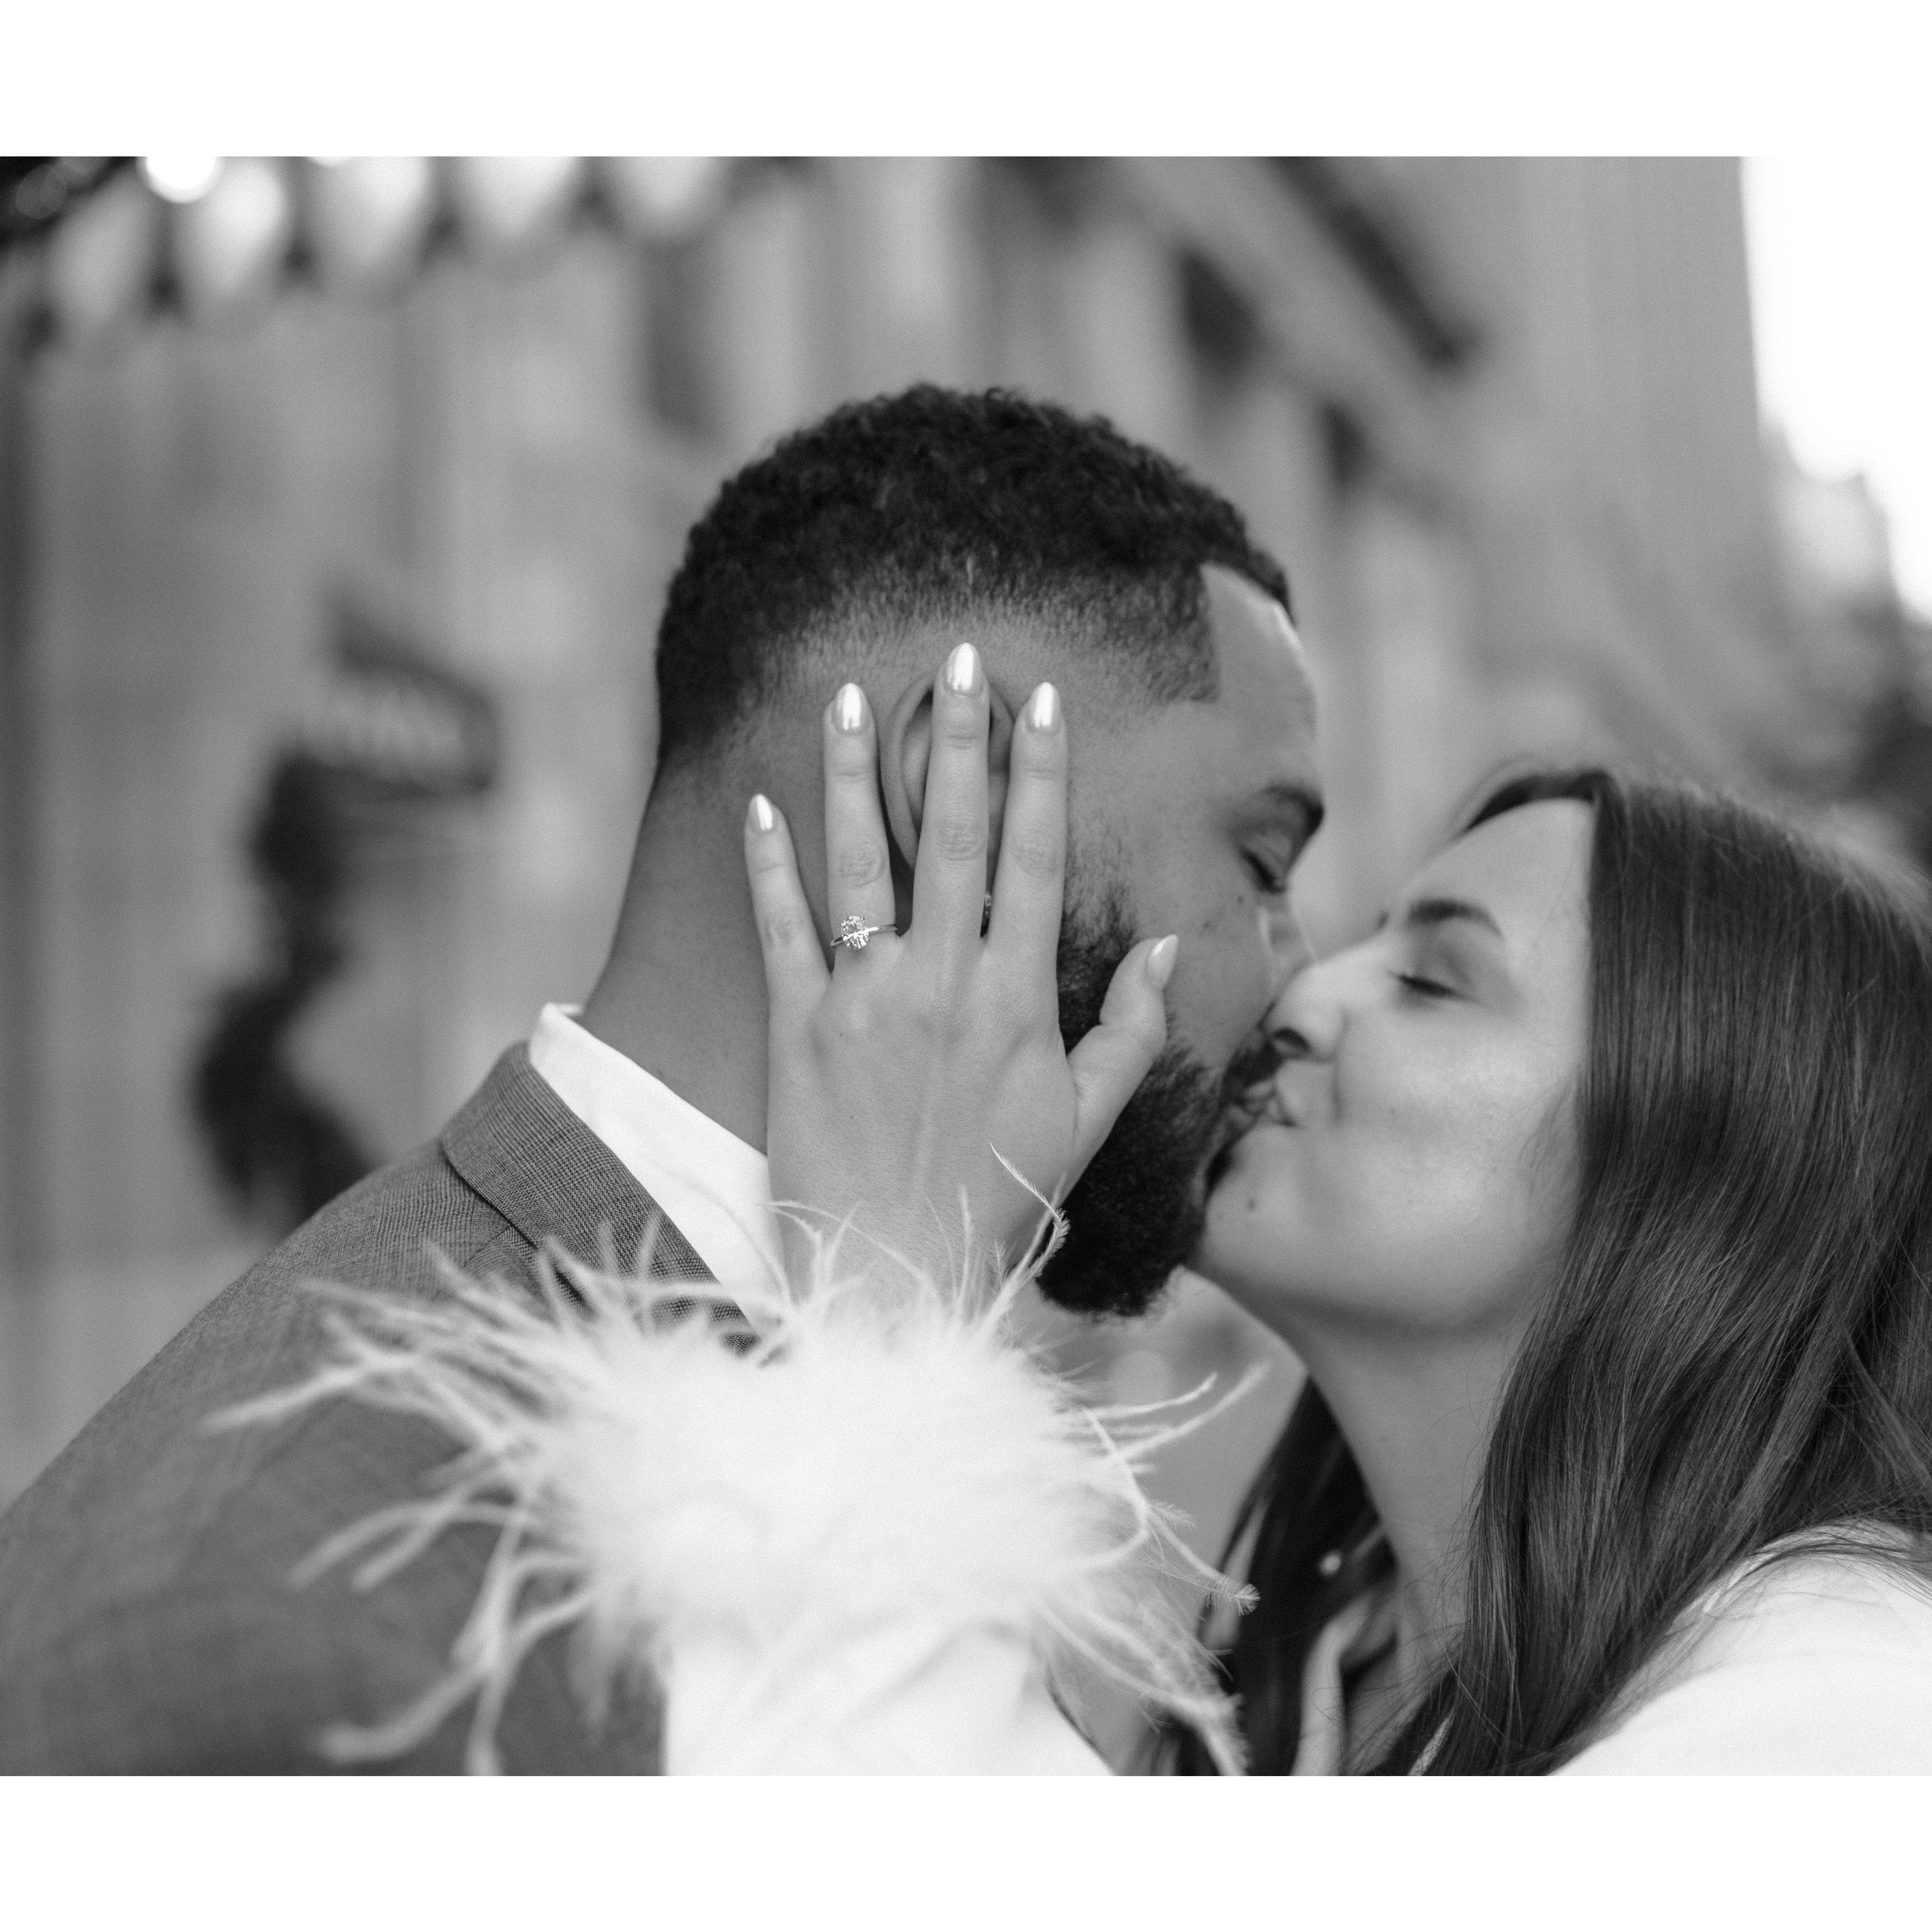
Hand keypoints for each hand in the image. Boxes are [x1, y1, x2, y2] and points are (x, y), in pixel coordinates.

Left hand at [744, 641, 1177, 1304]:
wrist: (894, 1275)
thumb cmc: (998, 1200)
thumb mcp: (1086, 1119)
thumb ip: (1133, 1028)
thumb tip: (1170, 945)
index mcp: (1018, 999)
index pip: (1036, 859)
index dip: (1038, 773)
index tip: (1042, 699)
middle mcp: (944, 984)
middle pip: (952, 837)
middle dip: (958, 738)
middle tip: (959, 656)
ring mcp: (866, 1002)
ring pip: (860, 863)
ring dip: (854, 772)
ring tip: (850, 693)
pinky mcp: (796, 1031)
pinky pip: (780, 930)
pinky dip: (768, 865)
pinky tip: (761, 800)